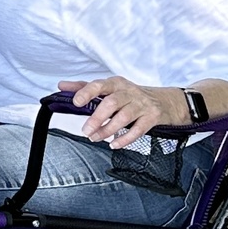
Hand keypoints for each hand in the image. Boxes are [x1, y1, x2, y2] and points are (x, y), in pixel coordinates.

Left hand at [61, 75, 178, 149]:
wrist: (166, 102)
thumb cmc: (132, 96)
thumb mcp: (111, 89)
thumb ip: (86, 87)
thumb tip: (61, 85)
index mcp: (116, 83)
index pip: (100, 85)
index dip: (87, 92)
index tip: (76, 102)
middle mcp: (129, 92)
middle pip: (112, 103)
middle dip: (97, 118)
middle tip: (85, 130)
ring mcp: (142, 104)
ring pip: (124, 117)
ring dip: (108, 130)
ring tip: (96, 138)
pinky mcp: (152, 117)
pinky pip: (138, 129)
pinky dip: (125, 139)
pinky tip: (114, 144)